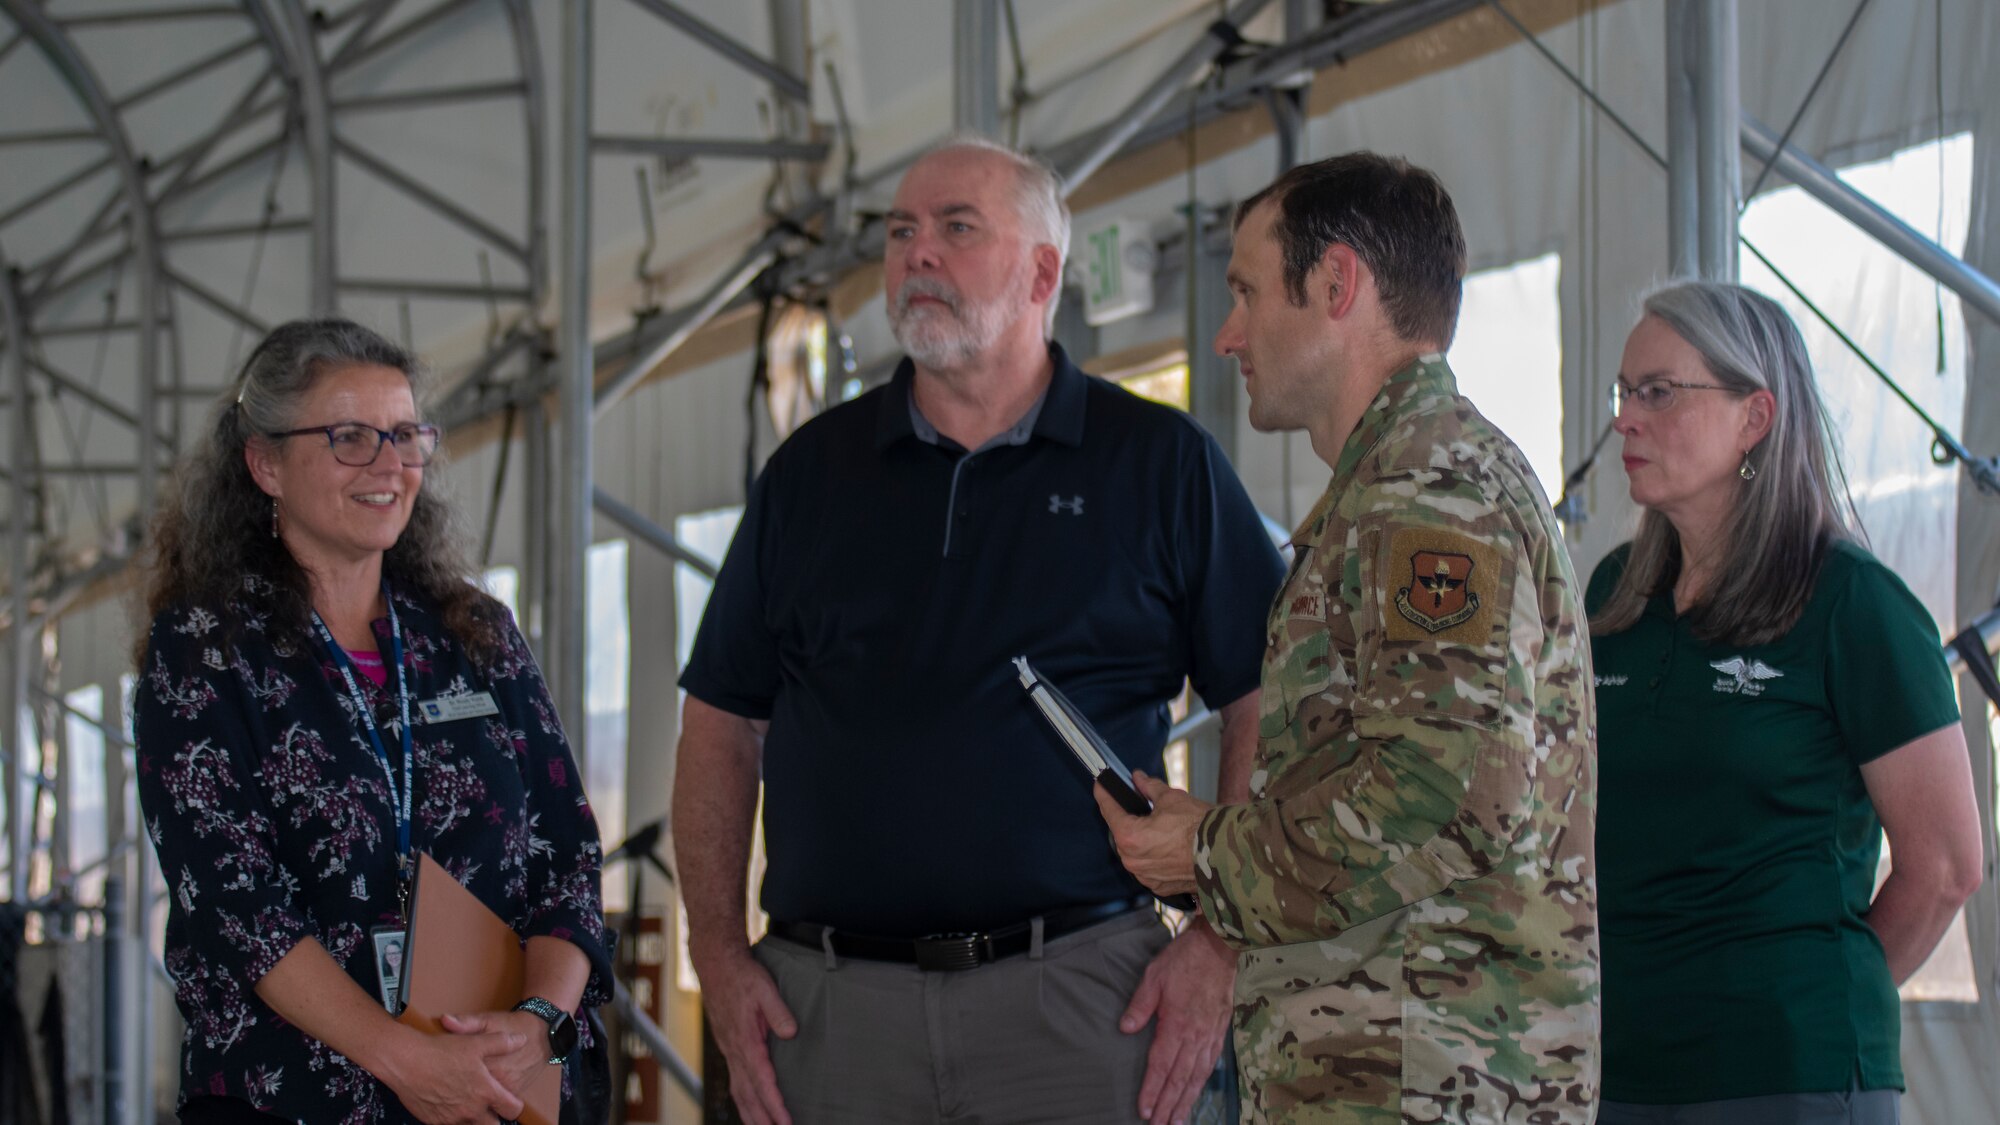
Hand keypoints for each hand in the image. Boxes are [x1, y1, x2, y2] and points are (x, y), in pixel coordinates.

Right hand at [373, 1023, 525, 1124]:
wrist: (406, 1062)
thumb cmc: (442, 1051)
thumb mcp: (476, 1042)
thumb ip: (502, 1043)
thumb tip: (521, 1040)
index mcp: (485, 1092)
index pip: (512, 1109)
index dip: (514, 1105)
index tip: (509, 1100)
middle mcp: (471, 1110)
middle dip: (493, 1117)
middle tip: (488, 1105)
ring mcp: (451, 1118)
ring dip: (472, 1118)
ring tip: (466, 1102)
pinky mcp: (433, 1122)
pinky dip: (451, 1118)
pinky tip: (447, 1102)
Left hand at [441, 1010, 554, 1098]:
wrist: (542, 1033)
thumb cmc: (511, 1025)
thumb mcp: (488, 1020)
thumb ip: (466, 1023)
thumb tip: (445, 1020)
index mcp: (488, 1063)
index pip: (460, 1077)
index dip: (447, 1077)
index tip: (439, 1073)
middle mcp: (499, 1080)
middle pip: (470, 1094)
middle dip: (458, 1091)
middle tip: (448, 1084)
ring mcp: (509, 1089)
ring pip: (483, 1101)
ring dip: (472, 1097)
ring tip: (460, 1089)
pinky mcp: (515, 1093)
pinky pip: (496, 1102)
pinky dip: (485, 1099)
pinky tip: (476, 1092)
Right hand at [689, 944, 796, 1124]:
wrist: (716, 965)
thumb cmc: (742, 976)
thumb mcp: (765, 988)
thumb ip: (778, 1012)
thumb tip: (791, 1033)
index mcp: (745, 1040)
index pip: (762, 1080)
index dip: (774, 1104)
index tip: (786, 1122)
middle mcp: (734, 1051)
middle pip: (747, 1095)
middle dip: (762, 1119)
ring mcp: (729, 1050)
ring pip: (738, 1092)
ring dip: (751, 1114)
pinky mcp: (728, 1047)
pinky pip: (734, 1081)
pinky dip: (743, 1100)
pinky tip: (750, 1107)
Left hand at [1095, 771, 1209, 896]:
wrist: (1226, 855)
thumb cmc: (1199, 827)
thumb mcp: (1172, 799)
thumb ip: (1149, 788)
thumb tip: (1139, 779)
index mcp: (1130, 837)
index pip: (1109, 811)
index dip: (1104, 795)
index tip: (1100, 786)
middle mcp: (1133, 861)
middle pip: (1121, 834)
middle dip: (1128, 818)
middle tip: (1138, 805)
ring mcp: (1146, 877)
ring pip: (1135, 852)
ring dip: (1142, 839)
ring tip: (1159, 826)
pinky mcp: (1160, 887)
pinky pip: (1149, 867)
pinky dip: (1154, 856)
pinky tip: (1168, 845)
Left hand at [1122, 922, 1236, 1124]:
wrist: (1219, 945)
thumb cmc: (1184, 959)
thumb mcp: (1154, 976)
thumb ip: (1140, 1006)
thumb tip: (1125, 1029)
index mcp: (1177, 1024)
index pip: (1161, 1065)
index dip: (1152, 1090)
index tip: (1143, 1110)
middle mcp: (1195, 1035)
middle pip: (1180, 1078)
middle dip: (1168, 1105)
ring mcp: (1210, 1034)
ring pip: (1198, 1076)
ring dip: (1186, 1101)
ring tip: (1177, 1121)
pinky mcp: (1220, 1030)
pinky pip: (1211, 1064)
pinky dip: (1203, 1083)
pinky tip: (1197, 1093)